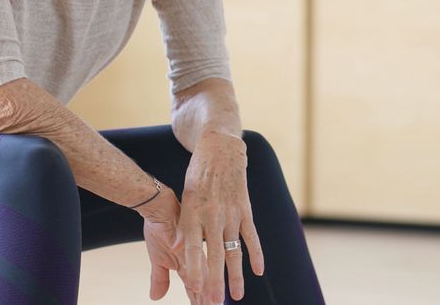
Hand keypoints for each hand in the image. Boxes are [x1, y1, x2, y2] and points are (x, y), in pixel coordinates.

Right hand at [139, 188, 213, 303]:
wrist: (158, 208)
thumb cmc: (158, 231)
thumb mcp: (157, 259)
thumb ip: (159, 278)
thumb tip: (155, 298)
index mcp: (187, 264)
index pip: (194, 288)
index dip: (198, 301)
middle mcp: (194, 260)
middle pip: (202, 285)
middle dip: (206, 299)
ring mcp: (194, 250)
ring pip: (203, 275)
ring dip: (206, 291)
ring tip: (211, 303)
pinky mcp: (191, 240)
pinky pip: (195, 260)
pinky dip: (196, 273)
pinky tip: (197, 285)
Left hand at [178, 132, 264, 302]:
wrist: (219, 149)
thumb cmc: (197, 175)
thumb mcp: (185, 197)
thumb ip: (186, 225)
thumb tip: (180, 250)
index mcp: (193, 212)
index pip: (193, 247)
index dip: (193, 268)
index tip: (192, 288)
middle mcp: (212, 215)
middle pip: (214, 256)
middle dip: (214, 282)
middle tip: (212, 303)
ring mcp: (231, 213)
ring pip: (233, 251)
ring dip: (235, 276)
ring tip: (236, 297)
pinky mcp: (245, 210)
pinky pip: (251, 237)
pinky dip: (256, 254)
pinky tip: (259, 272)